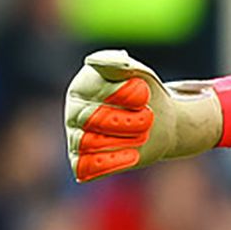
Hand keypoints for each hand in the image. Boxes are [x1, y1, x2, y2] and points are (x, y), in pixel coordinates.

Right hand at [64, 49, 222, 181]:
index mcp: (82, 85)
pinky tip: (133, 154)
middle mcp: (73, 111)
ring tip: (142, 134)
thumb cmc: (144, 94)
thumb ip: (119, 64)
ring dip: (127, 140)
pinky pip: (89, 167)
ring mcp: (76, 138)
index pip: (97, 92)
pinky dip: (115, 162)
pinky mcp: (82, 163)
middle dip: (130, 120)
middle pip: (94, 119)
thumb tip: (92, 62)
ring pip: (93, 143)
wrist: (157, 123)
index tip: (144, 96)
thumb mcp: (138, 73)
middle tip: (148, 118)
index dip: (126, 95)